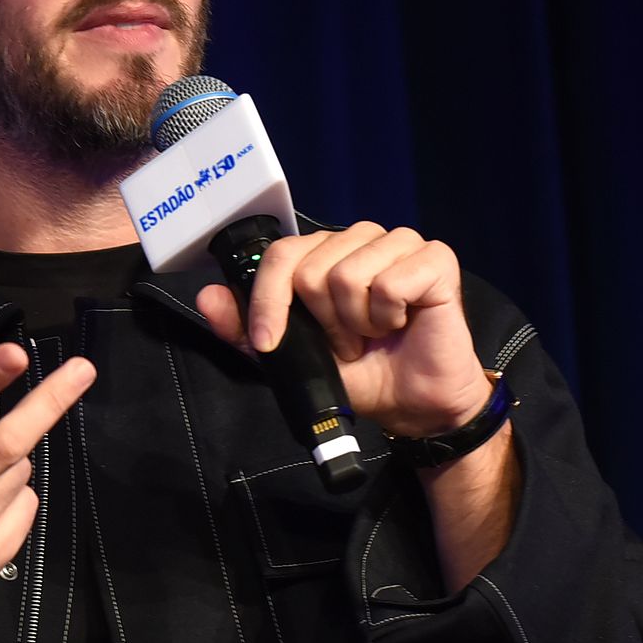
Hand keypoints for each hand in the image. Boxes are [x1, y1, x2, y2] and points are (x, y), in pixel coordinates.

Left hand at [194, 222, 490, 437]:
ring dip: (356, 321)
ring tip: (373, 332)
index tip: (271, 342)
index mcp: (325, 253)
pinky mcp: (436, 259)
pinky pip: (391, 282)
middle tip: (349, 340)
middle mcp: (360, 238)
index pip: (280, 254)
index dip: (269, 300)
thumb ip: (247, 329)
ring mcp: (399, 243)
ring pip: (347, 274)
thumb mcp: (291, 357)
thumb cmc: (359, 373)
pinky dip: (389, 315)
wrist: (412, 404)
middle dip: (324, 321)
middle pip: (312, 269)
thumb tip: (207, 296)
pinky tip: (402, 322)